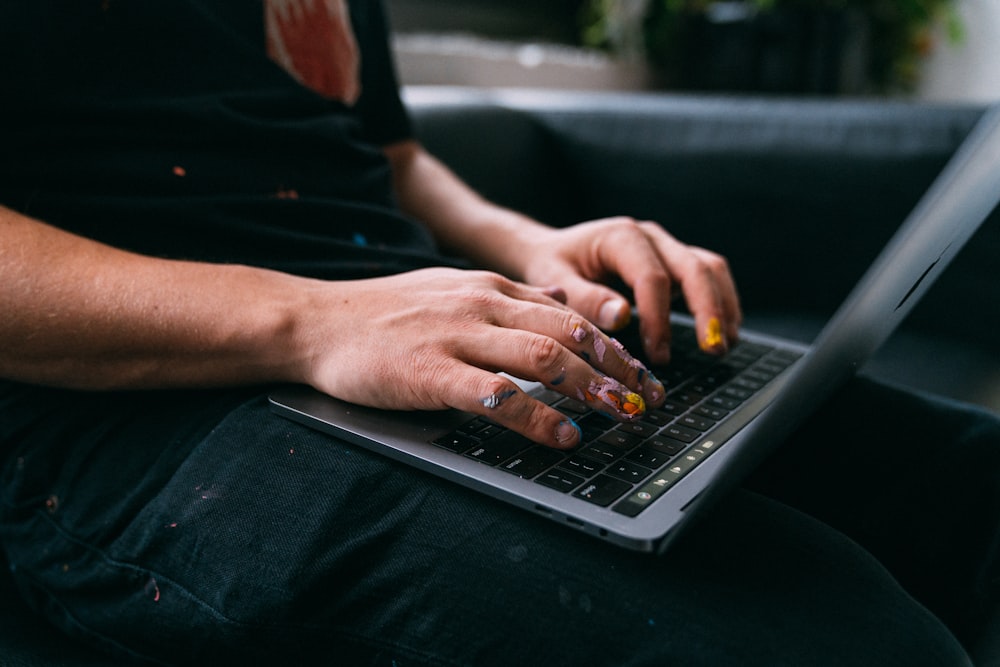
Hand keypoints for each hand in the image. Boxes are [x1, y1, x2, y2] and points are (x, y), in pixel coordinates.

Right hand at [293, 268, 666, 448]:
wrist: (316, 322)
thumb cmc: (383, 314)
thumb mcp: (451, 290)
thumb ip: (506, 300)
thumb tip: (560, 304)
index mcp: (490, 287)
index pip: (570, 311)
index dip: (613, 344)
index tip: (641, 371)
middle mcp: (482, 304)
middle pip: (570, 332)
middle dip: (618, 367)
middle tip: (649, 397)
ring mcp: (457, 336)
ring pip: (543, 356)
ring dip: (591, 387)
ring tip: (622, 413)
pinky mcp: (431, 372)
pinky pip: (498, 395)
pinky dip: (538, 417)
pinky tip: (563, 435)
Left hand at [516, 217, 741, 364]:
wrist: (550, 249)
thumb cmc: (551, 265)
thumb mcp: (554, 280)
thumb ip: (585, 298)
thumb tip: (622, 316)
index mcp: (620, 236)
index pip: (653, 277)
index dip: (659, 318)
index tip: (658, 354)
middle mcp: (650, 236)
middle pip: (694, 267)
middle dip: (708, 311)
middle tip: (712, 349)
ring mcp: (665, 246)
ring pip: (710, 268)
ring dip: (722, 305)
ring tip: (723, 344)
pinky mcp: (673, 260)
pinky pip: (707, 275)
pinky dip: (719, 300)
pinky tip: (723, 330)